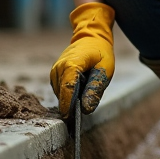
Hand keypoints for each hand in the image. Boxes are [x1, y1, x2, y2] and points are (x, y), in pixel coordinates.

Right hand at [50, 2, 115, 116]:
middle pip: (62, 94)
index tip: (71, 121)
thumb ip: (95, 89)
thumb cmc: (100, 52)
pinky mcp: (55, 75)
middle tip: (82, 113)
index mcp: (71, 65)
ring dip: (71, 98)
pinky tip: (79, 90)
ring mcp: (54, 71)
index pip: (67, 90)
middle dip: (71, 105)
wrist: (91, 36)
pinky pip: (60, 90)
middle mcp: (58, 68)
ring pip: (60, 94)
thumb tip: (86, 109)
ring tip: (84, 94)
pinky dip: (69, 94)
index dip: (68, 106)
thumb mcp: (105, 70)